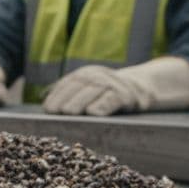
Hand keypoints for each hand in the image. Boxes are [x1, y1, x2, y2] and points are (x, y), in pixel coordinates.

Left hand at [43, 56, 188, 115]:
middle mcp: (97, 76)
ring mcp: (113, 84)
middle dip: (66, 99)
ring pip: (94, 91)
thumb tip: (46, 103)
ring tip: (69, 112)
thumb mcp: (89, 88)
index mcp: (85, 74)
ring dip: (80, 102)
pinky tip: (94, 113)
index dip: (57, 95)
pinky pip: (113, 99)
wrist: (142, 86)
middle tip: (56, 111)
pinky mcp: (127, 94)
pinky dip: (103, 105)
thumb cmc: (108, 93)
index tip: (47, 109)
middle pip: (79, 86)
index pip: (67, 84)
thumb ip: (71, 93)